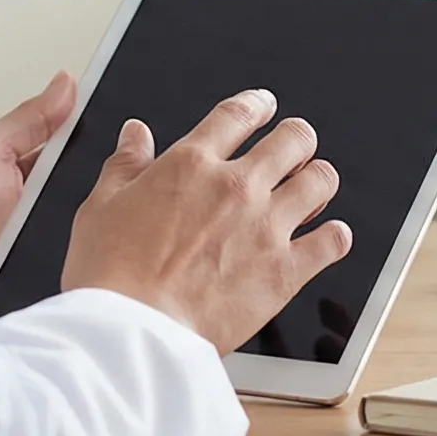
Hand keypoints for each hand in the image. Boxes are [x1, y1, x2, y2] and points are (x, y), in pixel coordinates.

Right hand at [63, 89, 353, 353]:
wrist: (134, 331)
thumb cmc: (110, 276)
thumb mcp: (100, 206)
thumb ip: (125, 164)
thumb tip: (135, 134)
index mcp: (190, 164)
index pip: (237, 114)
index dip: (256, 104)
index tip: (264, 105)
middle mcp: (236, 187)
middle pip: (293, 139)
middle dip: (297, 138)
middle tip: (295, 145)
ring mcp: (266, 226)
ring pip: (320, 180)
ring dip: (319, 179)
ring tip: (313, 186)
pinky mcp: (285, 270)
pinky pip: (332, 242)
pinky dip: (335, 236)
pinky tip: (330, 237)